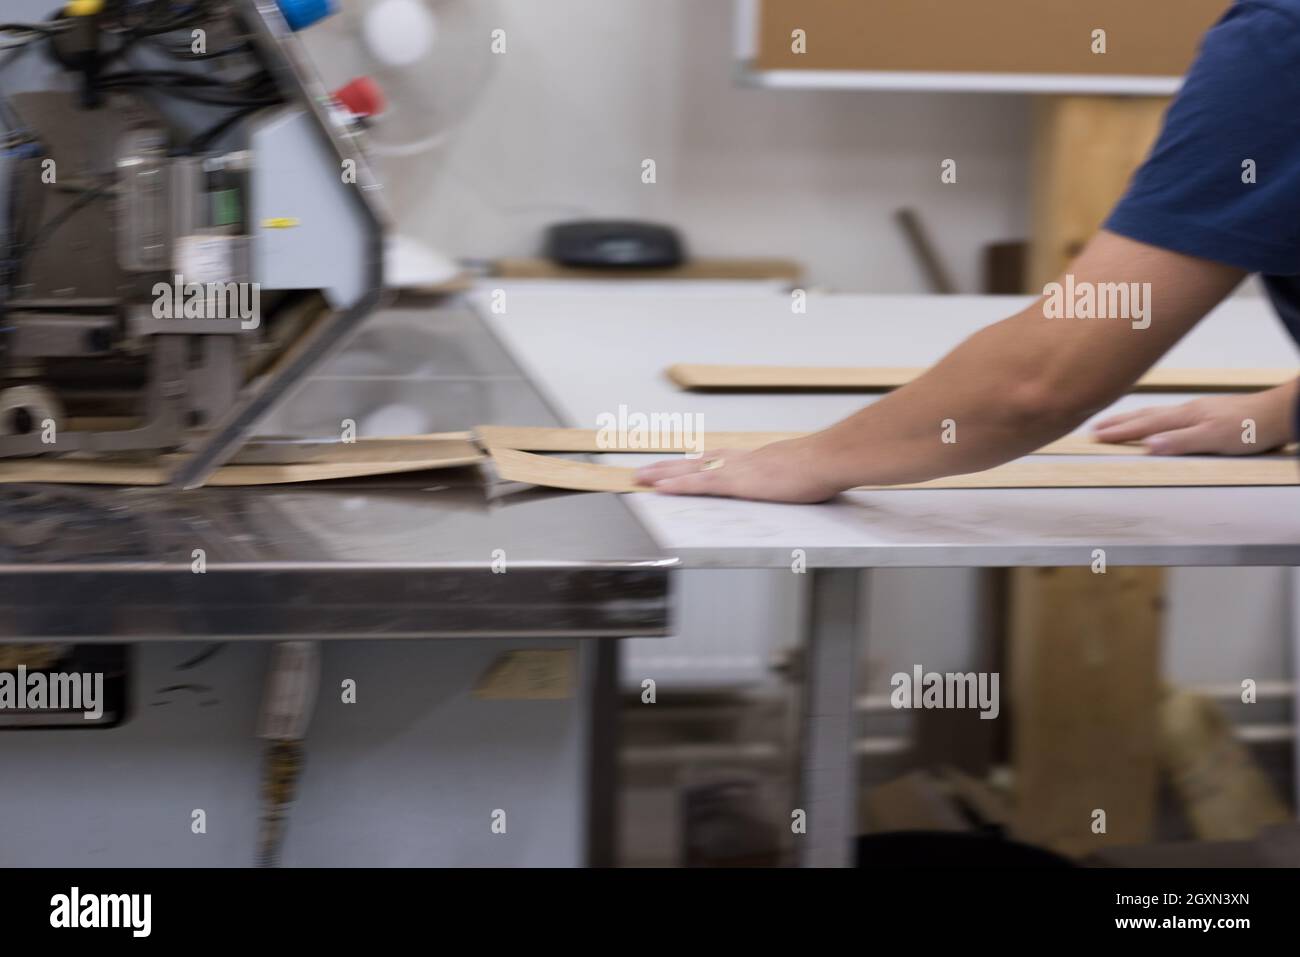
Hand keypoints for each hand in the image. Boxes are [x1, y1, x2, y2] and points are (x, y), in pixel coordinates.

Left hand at [633, 439, 844, 502]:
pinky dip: (677, 485)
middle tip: (646, 470)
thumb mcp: (804, 471)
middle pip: (696, 461)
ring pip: (689, 470)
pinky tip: (659, 488)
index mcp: (756, 459)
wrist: (827, 459)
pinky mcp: (735, 483)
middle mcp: (739, 460)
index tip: (681, 461)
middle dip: (670, 466)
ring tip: (640, 478)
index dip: (696, 461)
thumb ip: (793, 477)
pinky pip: (698, 484)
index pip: (718, 458)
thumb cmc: (824, 466)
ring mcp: (735, 470)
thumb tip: (800, 481)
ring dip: (663, 474)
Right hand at [1092, 383, 1296, 454]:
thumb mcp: (1214, 439)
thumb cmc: (1250, 428)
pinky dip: (1151, 418)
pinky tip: (1155, 421)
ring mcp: (1196, 410)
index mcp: (1184, 417)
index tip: (1096, 435)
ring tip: (1116, 422)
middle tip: (1095, 426)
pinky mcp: (1206, 413)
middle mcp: (1187, 411)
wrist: (1277, 414)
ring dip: (1132, 418)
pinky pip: (1168, 414)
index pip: (1144, 425)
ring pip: (1156, 413)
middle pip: (1145, 415)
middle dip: (1118, 422)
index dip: (1120, 431)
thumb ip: (1180, 441)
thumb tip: (1147, 445)